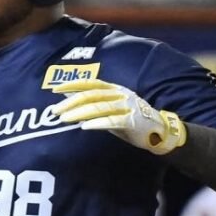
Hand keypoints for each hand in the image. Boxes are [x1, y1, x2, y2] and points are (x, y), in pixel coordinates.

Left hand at [52, 79, 185, 154]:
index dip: (73, 85)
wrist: (159, 132)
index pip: (91, 83)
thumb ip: (93, 104)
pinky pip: (113, 121)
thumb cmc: (130, 120)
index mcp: (115, 89)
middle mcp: (121, 95)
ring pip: (100, 107)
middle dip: (71, 102)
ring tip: (65, 119)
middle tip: (55, 111)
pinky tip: (85, 127)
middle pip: (92, 96)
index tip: (55, 90)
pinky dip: (98, 123)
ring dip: (80, 113)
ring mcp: (128, 107)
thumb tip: (68, 98)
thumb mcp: (110, 109)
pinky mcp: (133, 122)